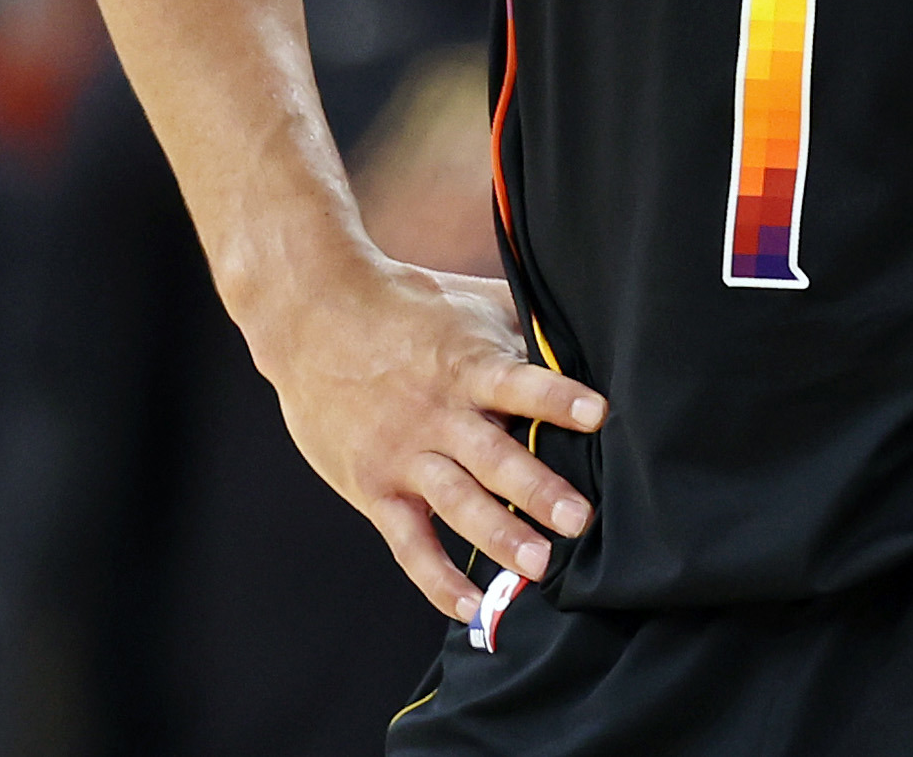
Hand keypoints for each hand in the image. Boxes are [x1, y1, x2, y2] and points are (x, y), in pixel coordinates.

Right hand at [249, 259, 608, 621]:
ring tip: (540, 568)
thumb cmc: (409, 307)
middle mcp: (438, 413)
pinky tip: (471, 608)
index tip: (599, 415)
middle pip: (493, 456)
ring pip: (456, 503)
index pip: (519, 384)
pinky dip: (437, 579)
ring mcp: (404, 454)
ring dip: (499, 536)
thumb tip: (596, 329)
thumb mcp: (472, 305)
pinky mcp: (374, 487)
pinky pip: (409, 542)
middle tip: (580, 520)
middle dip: (537, 490)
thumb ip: (527, 326)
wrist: (313, 317)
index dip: (557, 399)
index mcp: (468, 365)